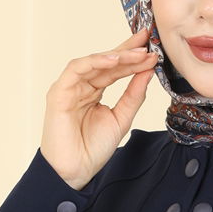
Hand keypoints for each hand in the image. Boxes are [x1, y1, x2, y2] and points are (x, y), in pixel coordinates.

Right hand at [40, 25, 157, 189]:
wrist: (75, 171)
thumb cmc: (93, 148)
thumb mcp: (122, 118)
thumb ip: (134, 95)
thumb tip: (147, 72)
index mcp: (94, 91)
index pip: (115, 68)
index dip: (133, 57)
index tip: (153, 48)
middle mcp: (81, 86)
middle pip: (106, 62)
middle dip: (128, 50)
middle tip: (148, 40)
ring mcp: (70, 87)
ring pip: (94, 63)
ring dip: (117, 55)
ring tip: (138, 53)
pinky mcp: (59, 92)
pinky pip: (76, 69)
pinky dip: (95, 62)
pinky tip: (114, 59)